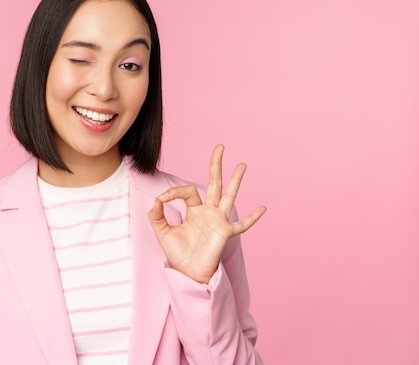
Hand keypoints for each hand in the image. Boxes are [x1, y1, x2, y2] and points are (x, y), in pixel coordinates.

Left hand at [147, 144, 265, 283]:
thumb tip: (155, 201)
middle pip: (214, 183)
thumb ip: (156, 216)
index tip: (162, 199)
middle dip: (216, 165)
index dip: (174, 191)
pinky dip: (253, 218)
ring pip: (229, 196)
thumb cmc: (178, 253)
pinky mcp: (225, 232)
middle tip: (220, 147)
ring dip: (235, 180)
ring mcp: (219, 220)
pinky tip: (263, 208)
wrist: (187, 272)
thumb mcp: (162, 232)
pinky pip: (242, 225)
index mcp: (195, 210)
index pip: (187, 191)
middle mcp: (209, 212)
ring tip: (242, 165)